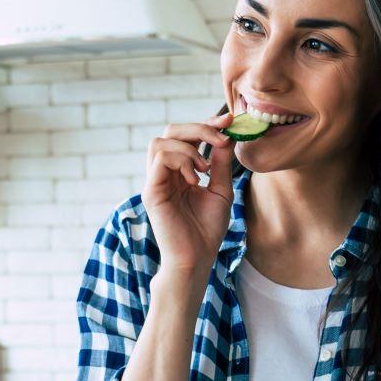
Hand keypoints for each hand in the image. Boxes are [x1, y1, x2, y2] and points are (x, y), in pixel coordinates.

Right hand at [143, 112, 235, 278]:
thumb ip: (221, 165)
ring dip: (189, 146)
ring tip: (205, 168)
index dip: (206, 124)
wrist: (196, 259)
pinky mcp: (151, 191)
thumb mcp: (221, 191)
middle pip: (171, 131)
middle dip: (199, 128)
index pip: (186, 136)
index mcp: (178, 171)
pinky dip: (181, 161)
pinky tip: (195, 179)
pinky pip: (161, 159)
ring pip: (161, 141)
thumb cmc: (206, 230)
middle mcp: (163, 173)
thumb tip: (226, 137)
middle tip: (221, 138)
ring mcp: (155, 181)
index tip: (228, 121)